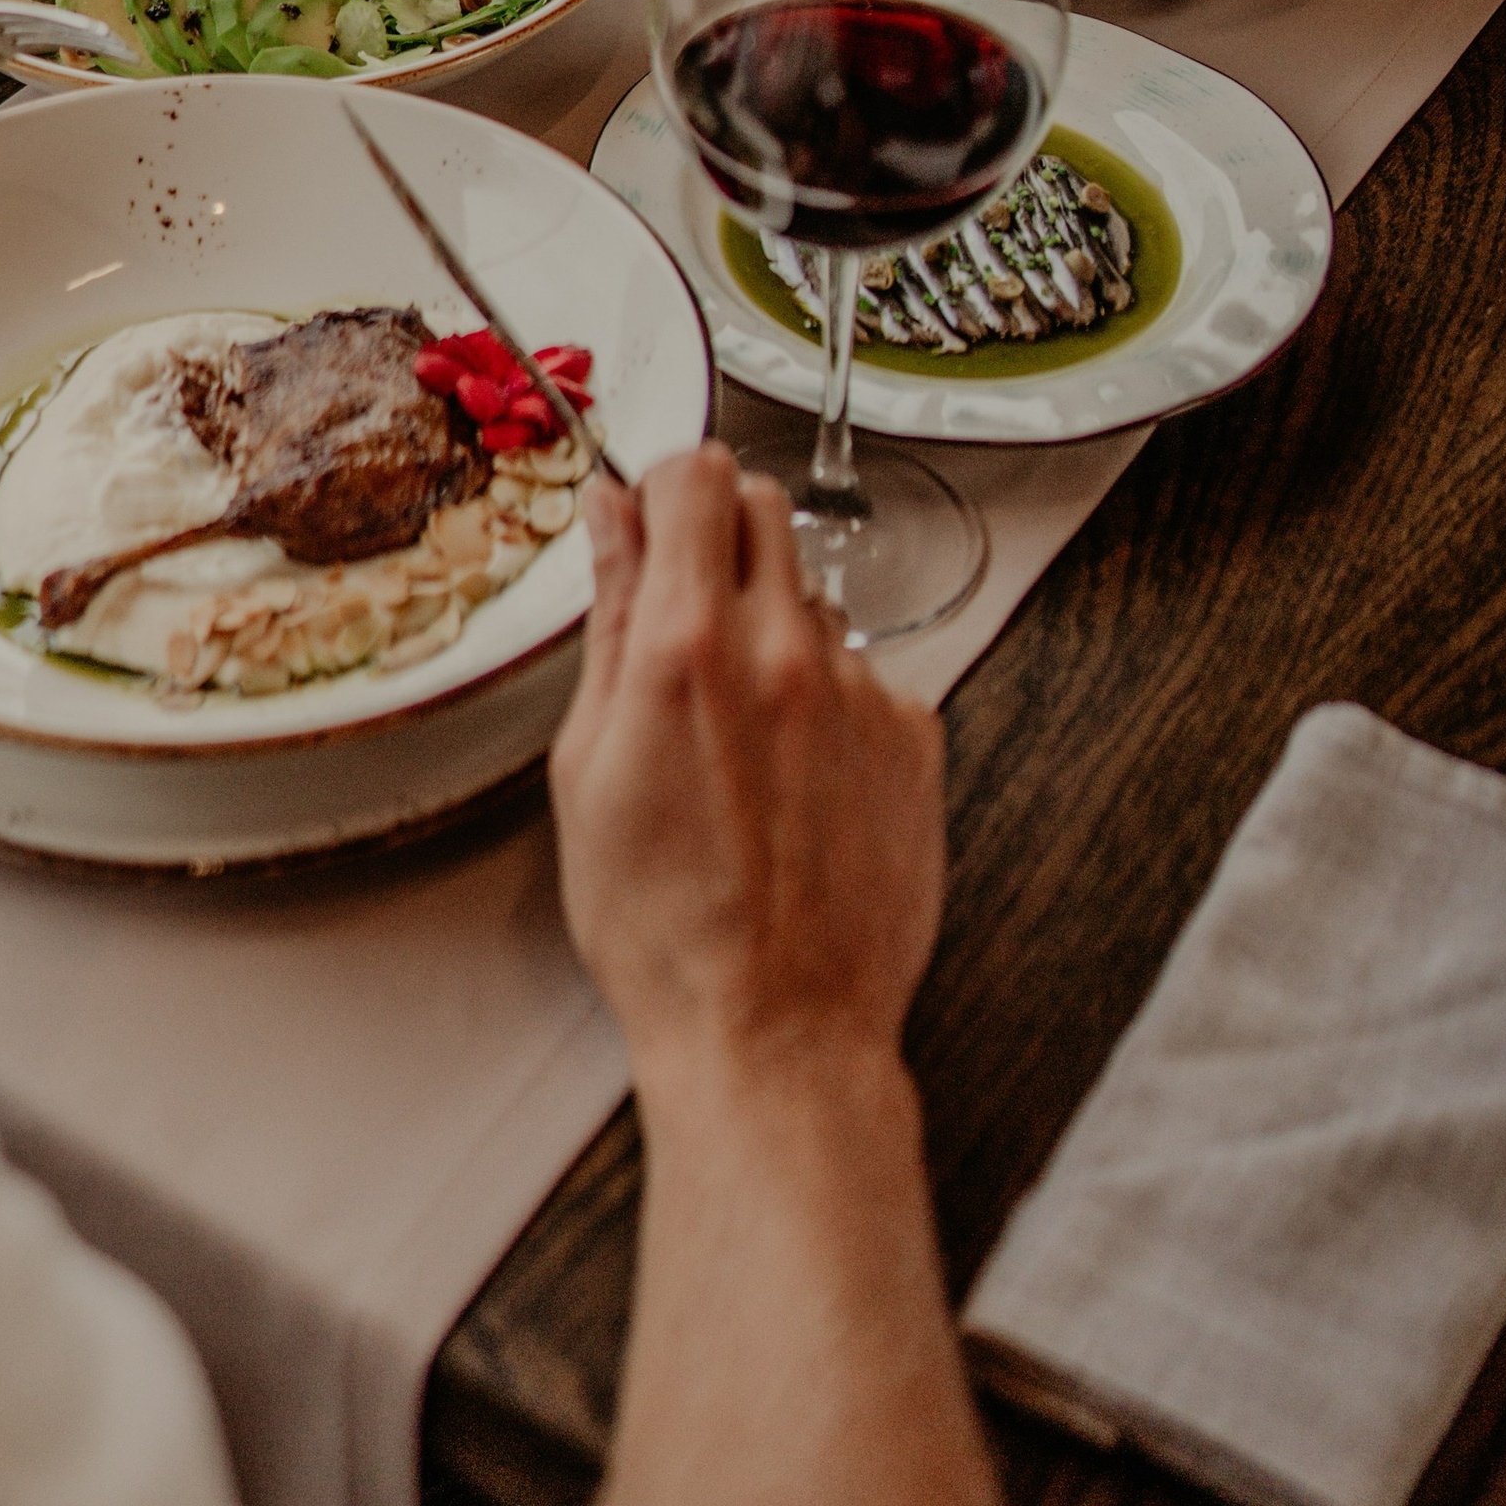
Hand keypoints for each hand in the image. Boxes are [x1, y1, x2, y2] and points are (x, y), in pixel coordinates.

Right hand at [551, 447, 946, 1092]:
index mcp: (685, 647)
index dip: (667, 486)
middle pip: (766, 507)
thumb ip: (611, 619)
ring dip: (776, 628)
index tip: (655, 519)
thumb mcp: (590, 766)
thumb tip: (612, 518)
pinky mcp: (915, 741)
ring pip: (814, 597)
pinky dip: (830, 701)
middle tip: (691, 613)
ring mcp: (861, 694)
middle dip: (722, 534)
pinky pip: (867, 675)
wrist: (773, 1031)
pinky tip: (798, 779)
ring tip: (742, 733)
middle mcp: (783, 650)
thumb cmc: (663, 924)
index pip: (698, 475)